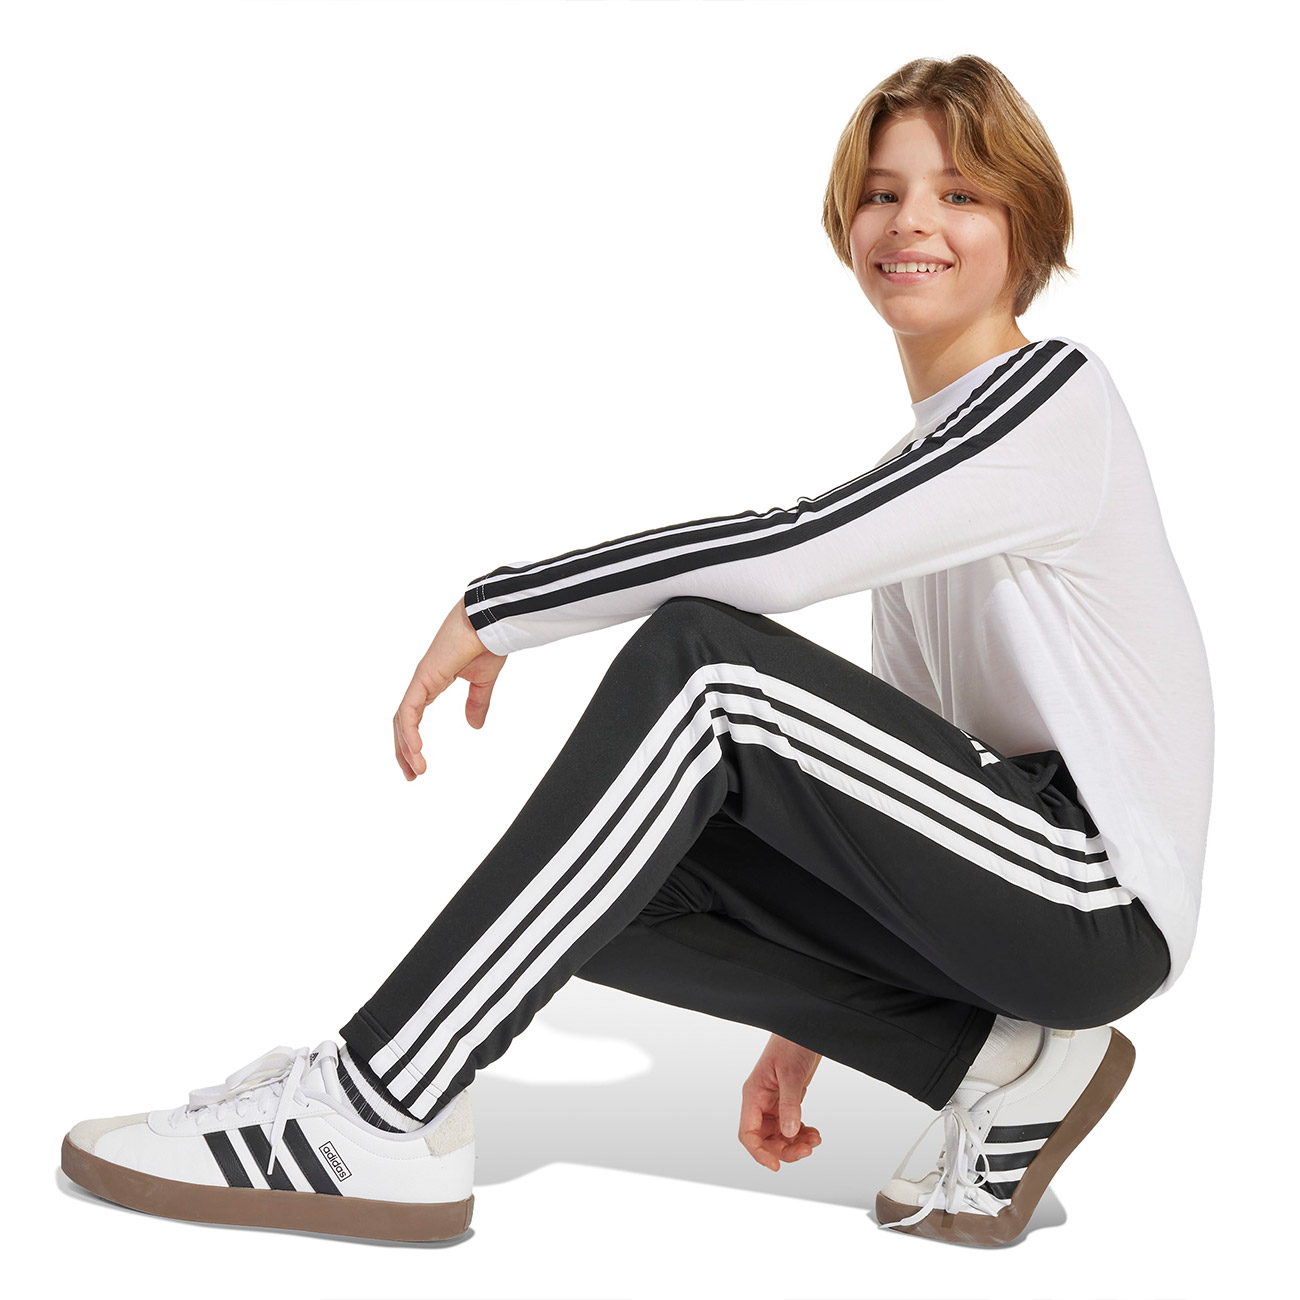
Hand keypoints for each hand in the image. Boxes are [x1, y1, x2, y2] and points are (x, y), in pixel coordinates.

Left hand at [393, 597, 506, 779]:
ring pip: (402, 719)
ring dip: (405, 747)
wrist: (491, 622)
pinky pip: (408, 710)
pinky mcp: (424, 677)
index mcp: (432, 681)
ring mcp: (420, 679)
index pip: (413, 716)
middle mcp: (422, 682)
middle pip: (402, 722)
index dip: (412, 741)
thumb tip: (473, 725)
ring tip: (415, 770)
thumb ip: (476, 703)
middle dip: (404, 750)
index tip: (419, 764)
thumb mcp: (483, 682)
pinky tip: (415, 750)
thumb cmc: (488, 642)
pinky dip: (409, 732)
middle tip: (412, 774)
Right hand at [738, 1033, 822, 1171]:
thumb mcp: (791, 1074)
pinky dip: (801, 1133)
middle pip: (764, 1139)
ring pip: (779, 1135)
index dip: (759, 1153)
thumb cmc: (792, 1043)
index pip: (748, 1133)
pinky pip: (790, 1126)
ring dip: (795, 1143)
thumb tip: (789, 1133)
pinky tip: (814, 1133)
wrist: (806, 1028)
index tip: (775, 1166)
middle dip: (784, 1150)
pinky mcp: (787, 1100)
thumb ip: (790, 1104)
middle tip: (806, 1150)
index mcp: (753, 1094)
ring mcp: (773, 1102)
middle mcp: (760, 1101)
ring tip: (814, 1140)